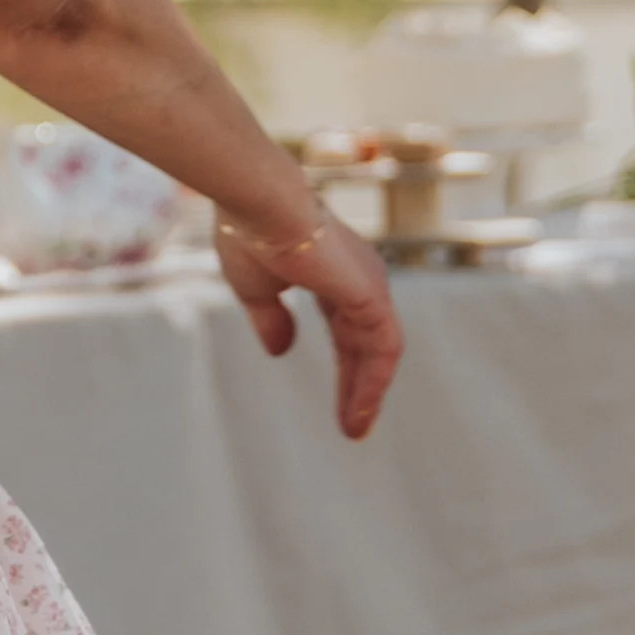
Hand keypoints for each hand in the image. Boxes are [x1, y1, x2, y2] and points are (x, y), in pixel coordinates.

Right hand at [212, 192, 403, 438]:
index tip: (338, 401)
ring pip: (378, 352)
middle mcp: (358, 278)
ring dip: (367, 393)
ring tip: (355, 430)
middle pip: (363, 343)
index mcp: (331, 272)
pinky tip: (362, 411)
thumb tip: (280, 351)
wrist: (259, 204)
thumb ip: (271, 319)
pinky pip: (384, 350)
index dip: (343, 365)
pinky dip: (375, 383)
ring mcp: (369, 286)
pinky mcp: (372, 297)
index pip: (345, 327)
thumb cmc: (250, 234)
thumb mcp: (256, 289)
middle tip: (353, 426)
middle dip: (358, 385)